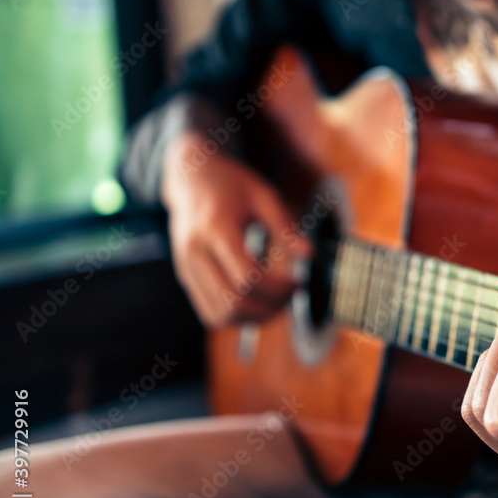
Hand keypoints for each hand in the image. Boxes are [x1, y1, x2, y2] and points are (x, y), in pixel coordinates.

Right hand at [161, 131, 312, 326]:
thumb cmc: (232, 185)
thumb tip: (310, 255)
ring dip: (254, 319)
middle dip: (270, 308)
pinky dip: (237, 317)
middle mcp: (195, 253)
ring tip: (277, 304)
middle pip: (233, 302)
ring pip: (220, 315)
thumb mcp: (263, 196)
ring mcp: (186, 268)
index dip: (278, 289)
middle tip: (291, 297)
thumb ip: (285, 227)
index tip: (298, 282)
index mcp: (215, 229)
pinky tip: (258, 304)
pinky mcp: (186, 278)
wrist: (191, 178)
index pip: (247, 277)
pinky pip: (210, 313)